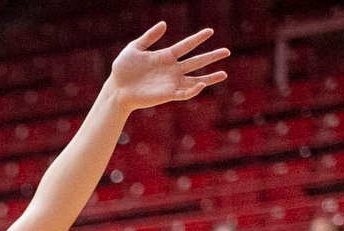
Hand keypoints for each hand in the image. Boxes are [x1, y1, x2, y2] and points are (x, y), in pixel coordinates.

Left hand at [105, 23, 229, 111]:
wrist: (116, 89)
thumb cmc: (122, 70)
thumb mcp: (134, 48)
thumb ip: (149, 37)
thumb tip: (164, 24)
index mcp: (166, 56)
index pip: (186, 45)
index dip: (198, 38)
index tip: (210, 31)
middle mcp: (172, 69)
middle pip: (196, 61)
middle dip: (212, 57)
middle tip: (227, 51)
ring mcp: (171, 82)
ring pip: (195, 80)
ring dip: (210, 78)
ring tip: (224, 74)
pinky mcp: (167, 95)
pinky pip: (184, 93)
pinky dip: (194, 90)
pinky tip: (201, 84)